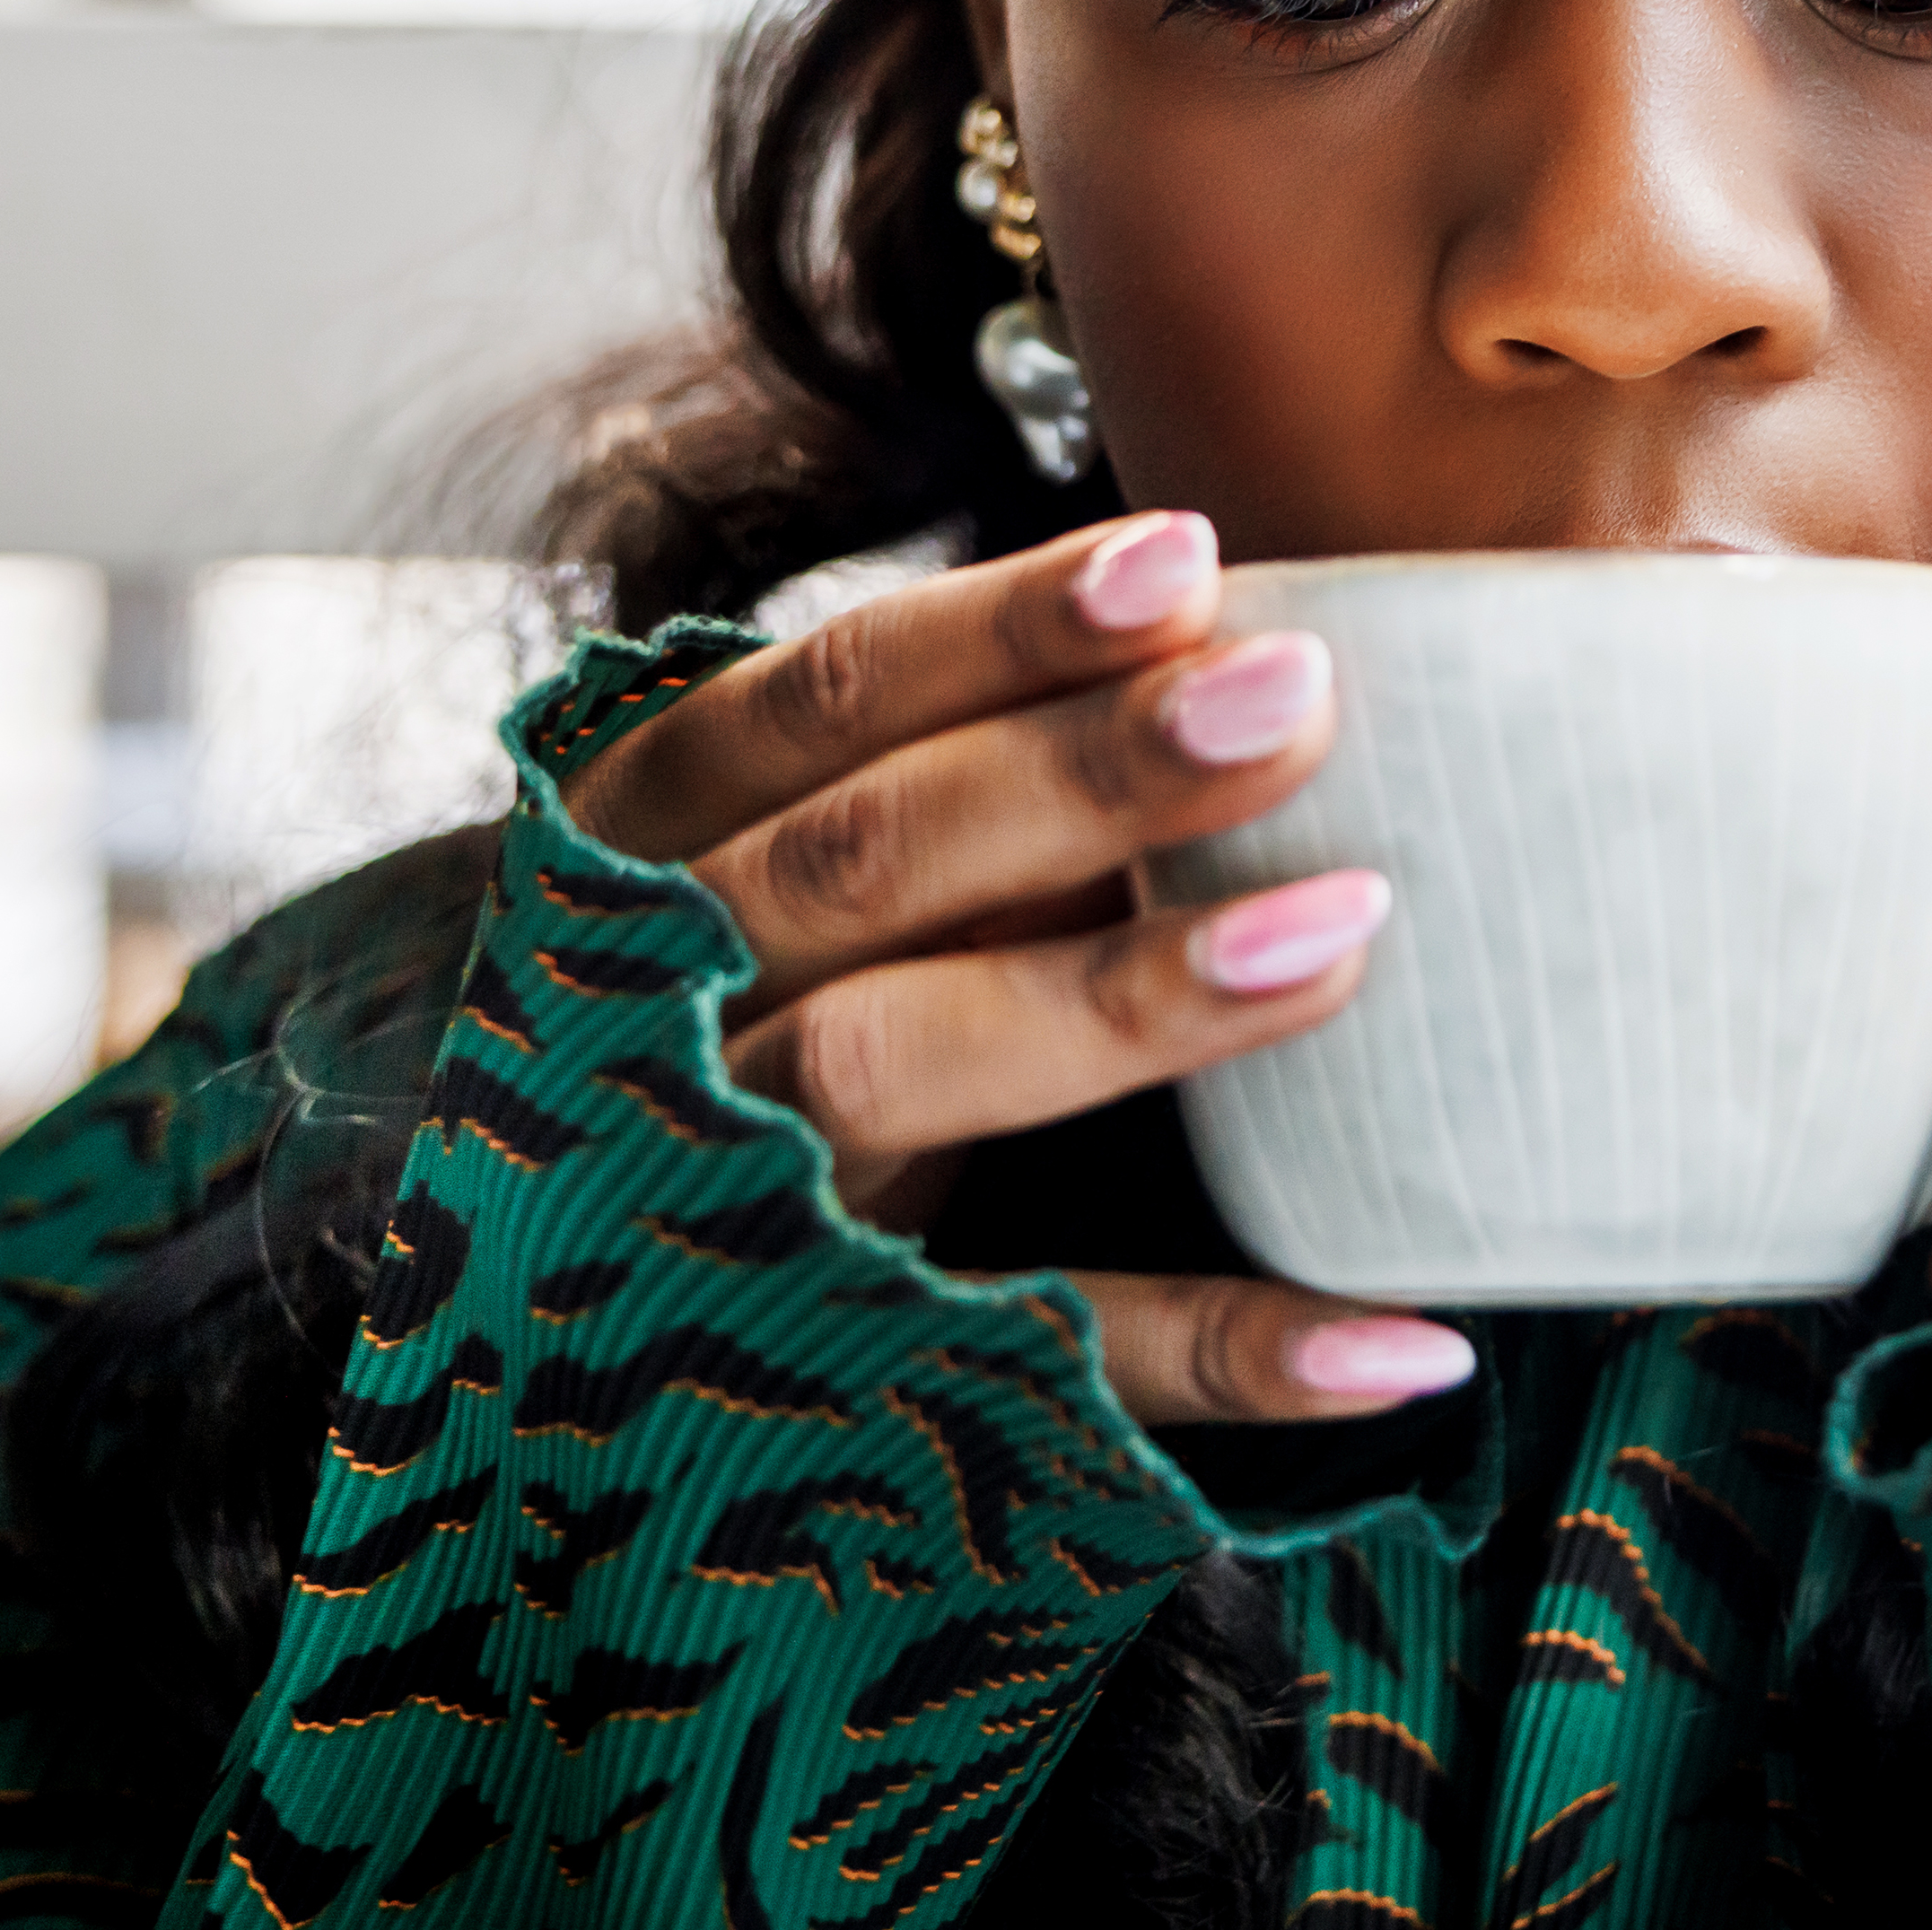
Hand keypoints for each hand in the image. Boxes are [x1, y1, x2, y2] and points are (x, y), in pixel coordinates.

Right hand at [562, 512, 1474, 1427]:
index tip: (1188, 559)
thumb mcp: (786, 867)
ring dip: (1123, 1000)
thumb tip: (1229, 644)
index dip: (998, 631)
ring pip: (892, 1068)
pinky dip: (1217, 1350)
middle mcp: (656, 998)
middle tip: (1298, 700)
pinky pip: (1029, 1358)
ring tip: (1345, 933)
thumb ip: (950, 777)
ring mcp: (722, 1189)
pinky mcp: (823, 1372)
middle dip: (1083, 776)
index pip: (820, 702)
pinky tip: (1404, 1337)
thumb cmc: (746, 1003)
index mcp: (652, 842)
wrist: (527, 1319)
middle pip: (864, 861)